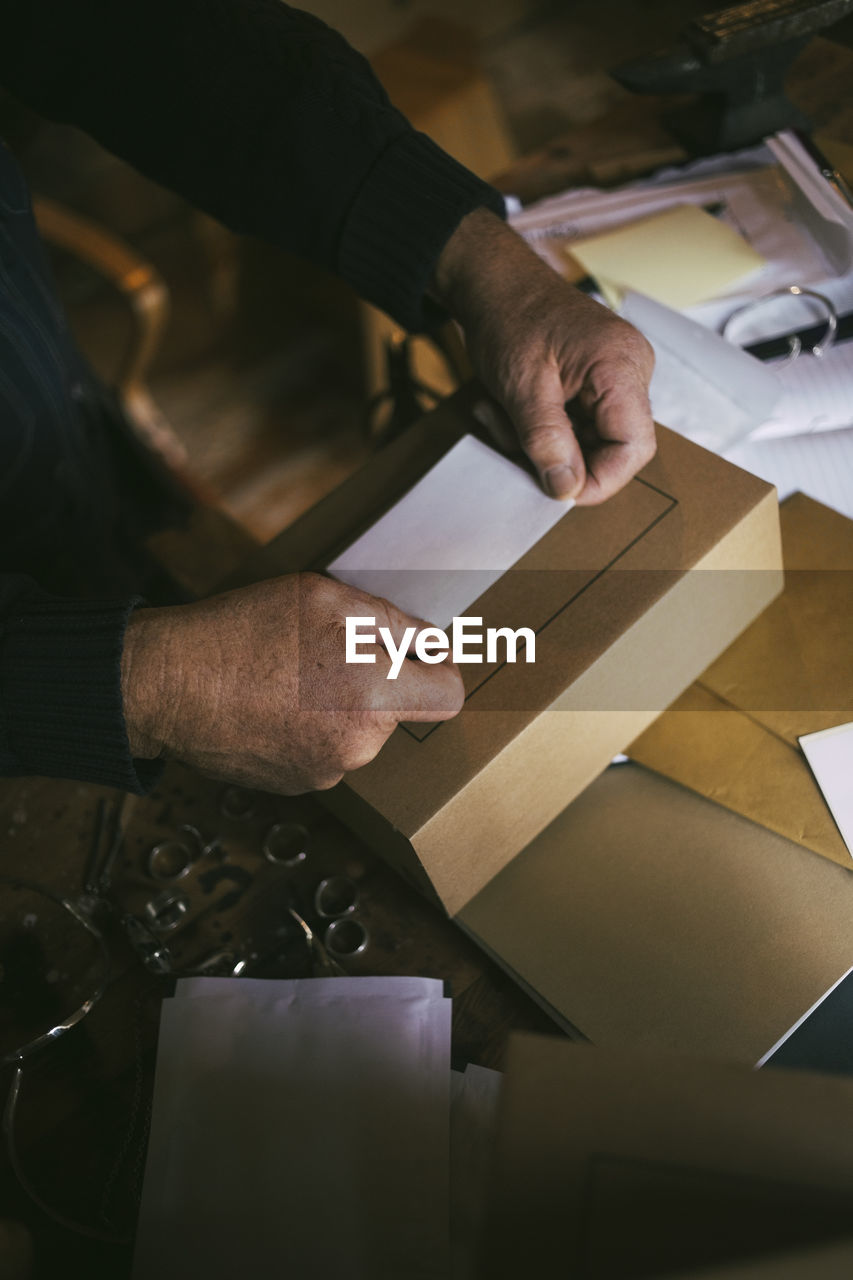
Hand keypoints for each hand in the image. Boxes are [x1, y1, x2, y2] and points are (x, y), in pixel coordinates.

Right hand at [120, 573, 463, 793]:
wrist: (166, 685)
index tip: (416, 654)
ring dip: (340, 705)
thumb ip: (390, 621)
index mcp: (377, 697)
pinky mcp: (295, 785)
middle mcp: (360, 745)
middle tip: (324, 650)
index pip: (449, 696)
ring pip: (358, 732)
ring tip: (289, 676)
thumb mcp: (323, 598)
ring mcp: (326, 772)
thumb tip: (429, 640)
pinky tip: (271, 703)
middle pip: (397, 711)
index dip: (438, 668)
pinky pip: (324, 751)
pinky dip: (309, 728)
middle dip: (376, 682)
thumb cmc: (244, 633)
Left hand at [432, 207, 655, 503]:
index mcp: (621, 367)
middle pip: (614, 448)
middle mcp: (630, 371)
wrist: (495, 283)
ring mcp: (617, 377)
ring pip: (592, 441)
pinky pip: (580, 425)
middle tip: (514, 441)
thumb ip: (547, 441)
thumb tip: (567, 490)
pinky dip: (546, 430)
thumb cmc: (509, 318)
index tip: (557, 490)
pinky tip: (515, 412)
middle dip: (562, 458)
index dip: (599, 481)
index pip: (633, 448)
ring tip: (506, 418)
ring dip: (547, 444)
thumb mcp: (521, 386)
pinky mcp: (598, 382)